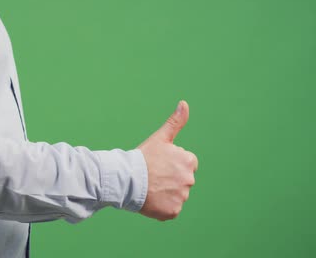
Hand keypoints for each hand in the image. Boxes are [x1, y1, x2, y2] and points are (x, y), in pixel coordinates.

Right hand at [137, 100, 197, 220]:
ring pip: (175, 195)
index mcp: (189, 161)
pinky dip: (161, 207)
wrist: (126, 179)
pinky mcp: (173, 211)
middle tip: (152, 176)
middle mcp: (189, 180)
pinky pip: (170, 210)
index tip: (158, 165)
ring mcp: (181, 197)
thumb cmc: (142, 157)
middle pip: (181, 180)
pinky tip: (150, 199)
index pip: (185, 164)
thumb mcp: (160, 138)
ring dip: (165, 193)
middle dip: (169, 179)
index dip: (170, 165)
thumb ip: (176, 122)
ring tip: (149, 187)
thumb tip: (184, 103)